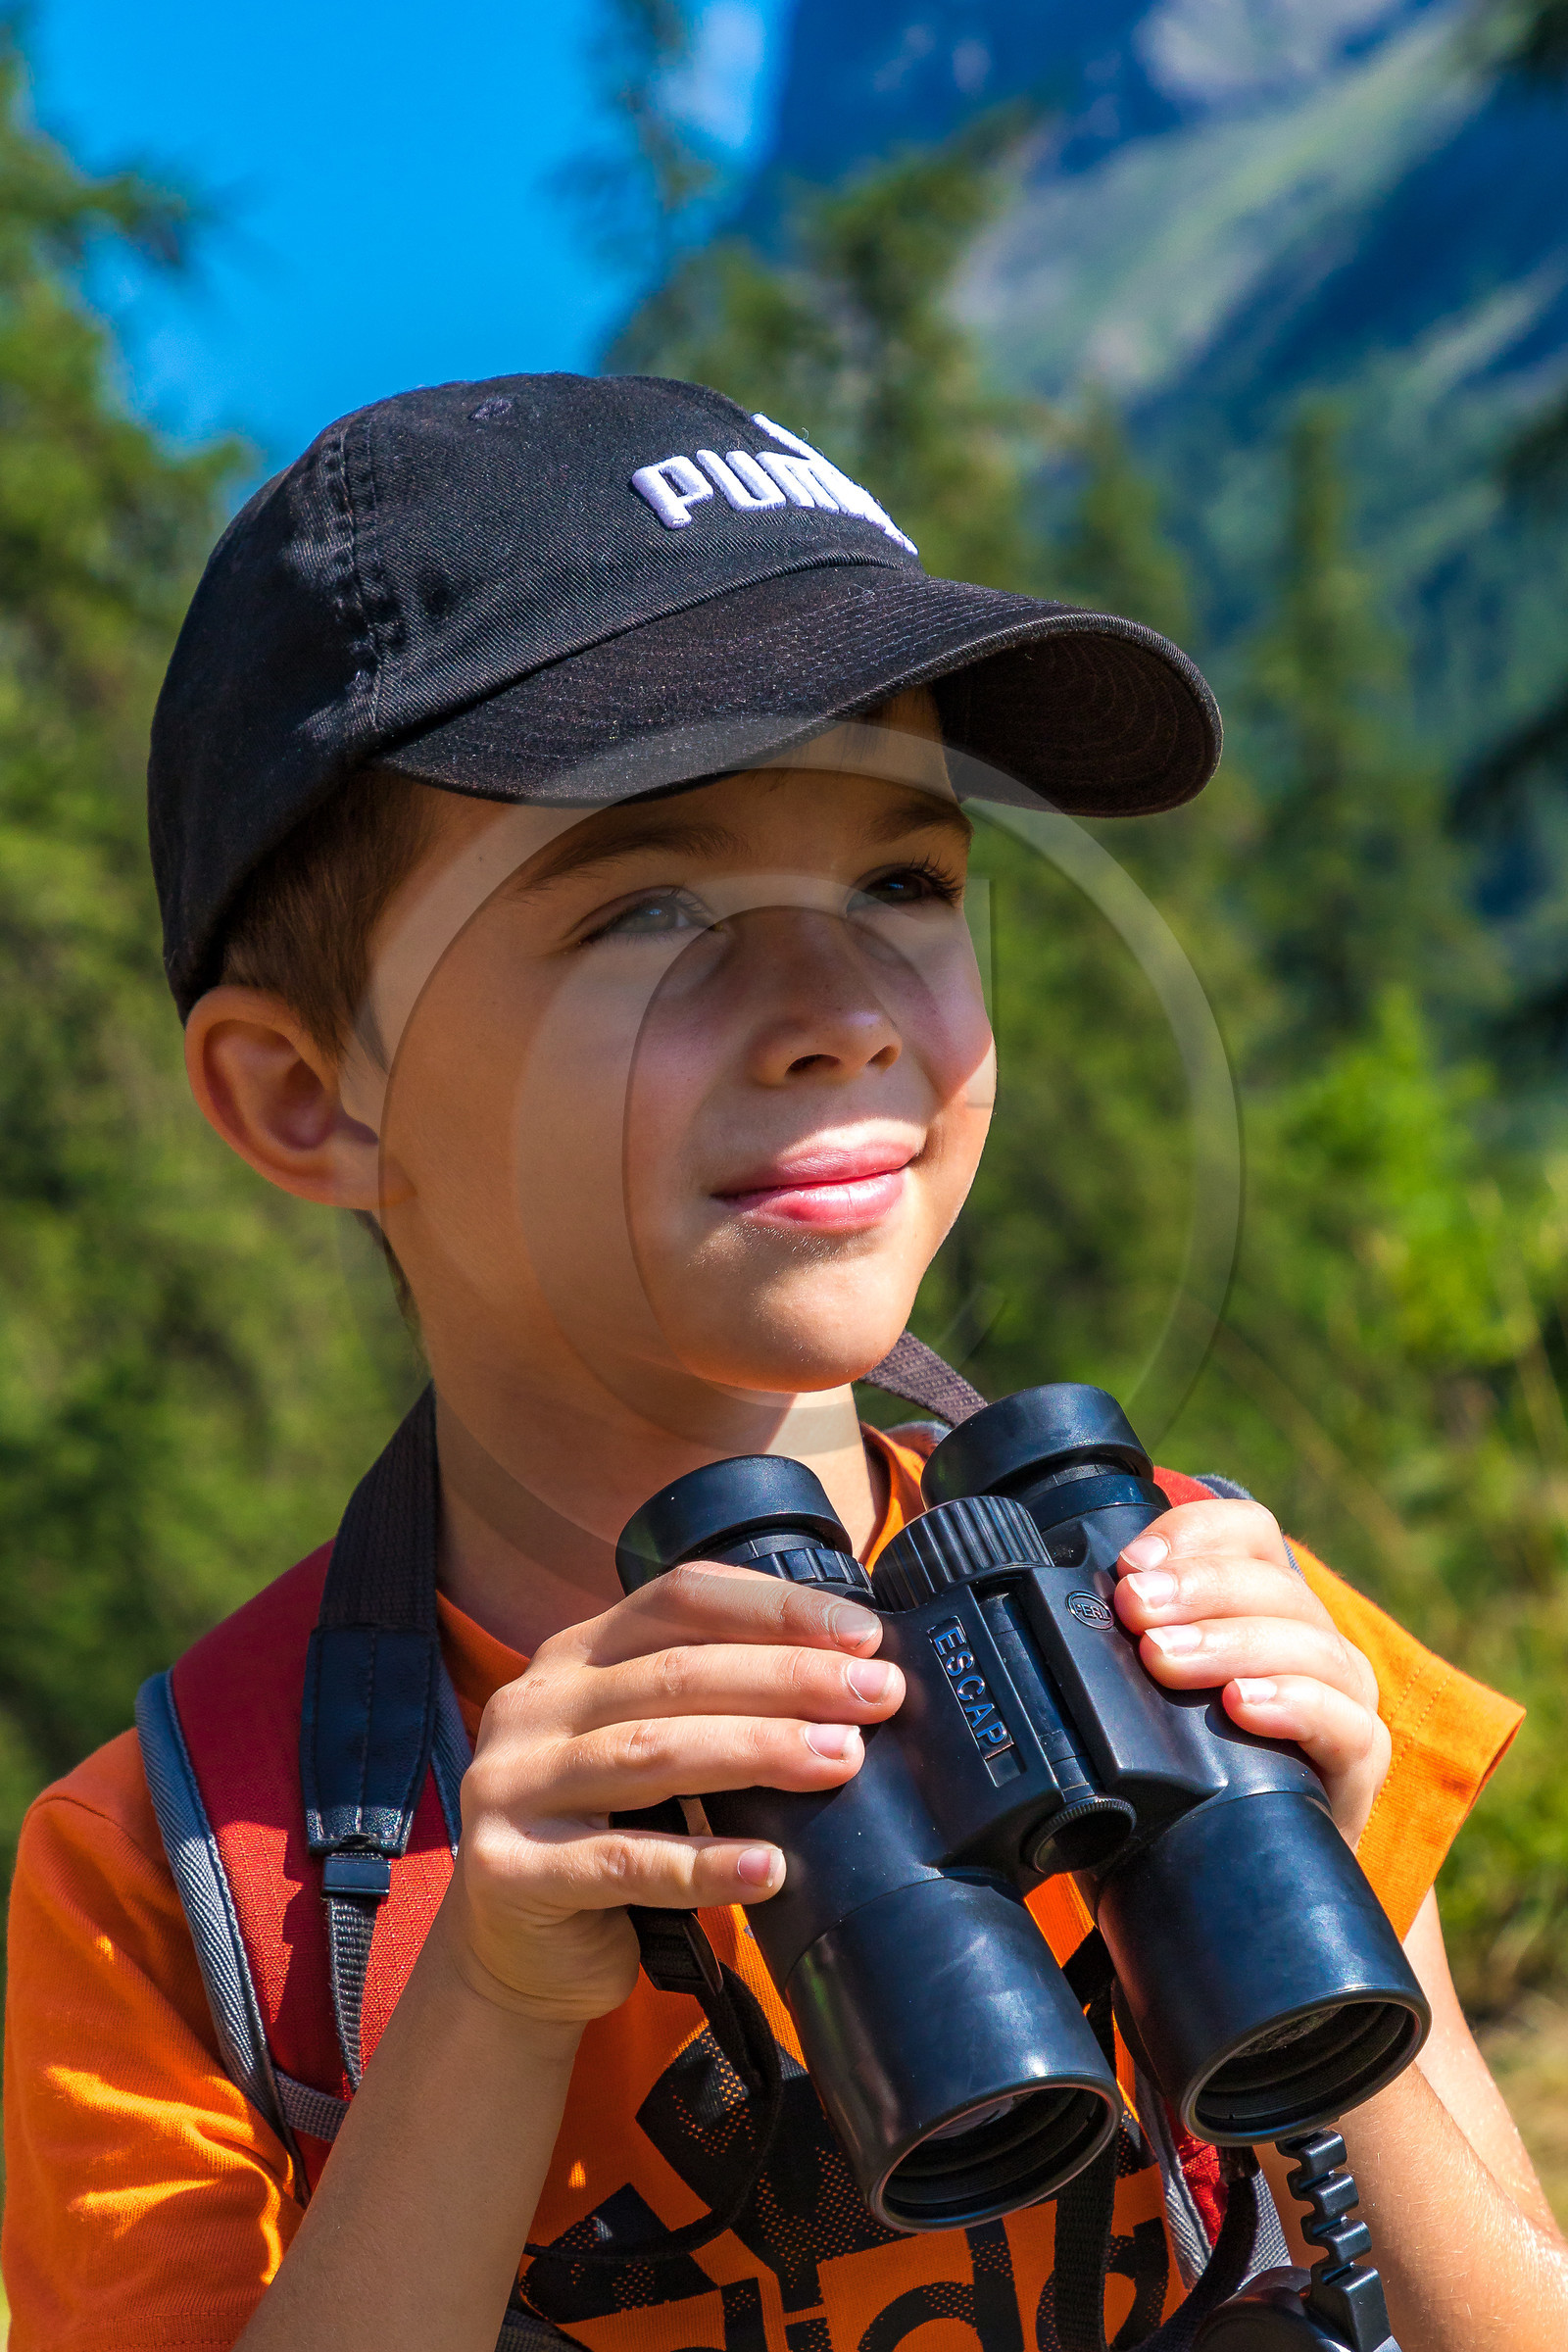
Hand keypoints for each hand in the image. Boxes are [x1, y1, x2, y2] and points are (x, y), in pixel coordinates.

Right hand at [444, 1565, 903, 2027]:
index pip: (679, 1600)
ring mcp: (510, 1785)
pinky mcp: (511, 1869)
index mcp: (573, 1658)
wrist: (522, 1958)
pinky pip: (624, 1862)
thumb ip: (714, 1706)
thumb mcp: (651, 1750)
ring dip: (758, 1751)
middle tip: (876, 1697)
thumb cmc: (613, 1839)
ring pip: (652, 1753)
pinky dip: (704, 1866)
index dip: (775, 1610)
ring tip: (840, 1760)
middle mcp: (534, 1706)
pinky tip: (768, 1870)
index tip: (863, 1636)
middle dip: (790, 1679)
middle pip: (676, 1673)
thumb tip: (852, 1679)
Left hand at [1111, 1497, 1390, 1845]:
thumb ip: (1123, 1649)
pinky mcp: (1359, 1762)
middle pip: (1271, 1583)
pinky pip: (1345, 1722)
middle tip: (1135, 1610)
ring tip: (1165, 1658)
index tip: (1133, 1562)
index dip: (1193, 1532)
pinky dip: (1294, 1705)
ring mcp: (1343, 1697)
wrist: (1236, 1869)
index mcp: (1262, 1602)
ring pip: (1307, 1643)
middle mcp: (1310, 1638)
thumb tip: (1056, 1616)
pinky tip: (1243, 1706)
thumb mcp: (1146, 1698)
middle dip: (1196, 1588)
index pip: (1247, 1531)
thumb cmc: (1180, 1772)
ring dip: (1229, 1643)